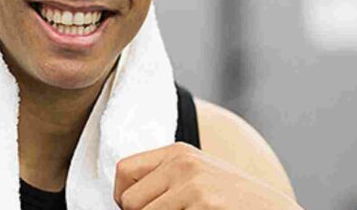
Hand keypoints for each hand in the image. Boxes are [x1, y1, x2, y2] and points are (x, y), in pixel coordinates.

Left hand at [113, 142, 302, 209]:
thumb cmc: (232, 202)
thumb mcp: (196, 178)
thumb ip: (164, 180)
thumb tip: (123, 199)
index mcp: (178, 152)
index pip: (123, 170)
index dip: (123, 197)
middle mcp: (182, 163)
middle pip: (129, 200)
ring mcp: (193, 184)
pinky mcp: (203, 203)